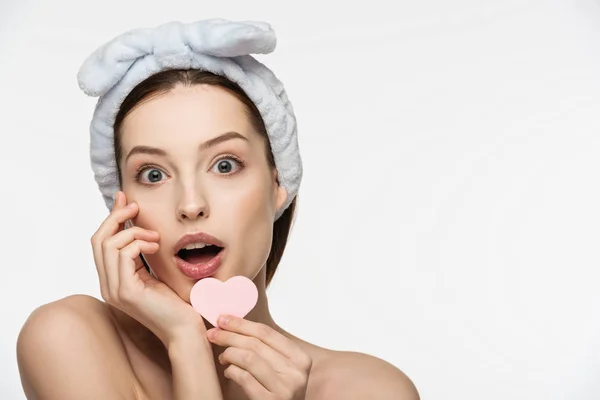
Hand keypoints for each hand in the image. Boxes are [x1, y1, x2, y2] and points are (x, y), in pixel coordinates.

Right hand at [90, 190, 205, 346]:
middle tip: (136, 207)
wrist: (185, 329)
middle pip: (97, 240)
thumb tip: (137, 223)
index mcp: (112, 280)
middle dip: (116, 217)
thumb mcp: (154, 270)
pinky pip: (123, 255)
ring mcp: (114, 291)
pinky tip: (155, 245)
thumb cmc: (175, 300)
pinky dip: (138, 243)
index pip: (100, 242)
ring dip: (133, 232)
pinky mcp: (127, 292)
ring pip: (108, 244)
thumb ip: (142, 252)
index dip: (111, 218)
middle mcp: (107, 286)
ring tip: (154, 237)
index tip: (126, 199)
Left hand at [206, 315, 312, 399]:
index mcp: (300, 359)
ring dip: (229, 354)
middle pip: (256, 344)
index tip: (223, 319)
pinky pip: (244, 378)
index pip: (267, 333)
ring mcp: (284, 389)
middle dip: (230, 336)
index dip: (241, 324)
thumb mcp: (280, 369)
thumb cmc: (277, 392)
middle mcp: (296, 373)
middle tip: (213, 333)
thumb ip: (267, 349)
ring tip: (222, 357)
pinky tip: (229, 372)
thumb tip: (236, 324)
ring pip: (249, 358)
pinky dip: (231, 371)